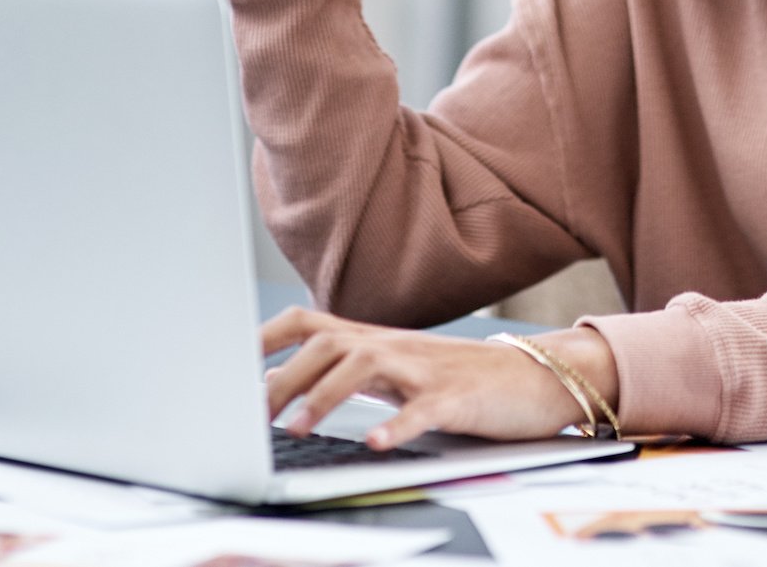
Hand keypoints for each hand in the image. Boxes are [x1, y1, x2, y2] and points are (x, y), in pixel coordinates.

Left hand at [262, 307, 621, 449]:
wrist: (539, 376)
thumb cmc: (465, 379)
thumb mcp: (401, 372)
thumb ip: (352, 375)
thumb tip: (288, 389)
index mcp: (379, 341)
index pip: (310, 323)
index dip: (265, 338)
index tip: (228, 360)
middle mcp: (396, 347)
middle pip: (329, 342)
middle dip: (286, 376)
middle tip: (255, 413)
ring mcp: (427, 370)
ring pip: (367, 366)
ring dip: (327, 394)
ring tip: (299, 426)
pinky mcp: (459, 398)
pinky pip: (422, 409)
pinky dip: (395, 425)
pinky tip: (373, 442)